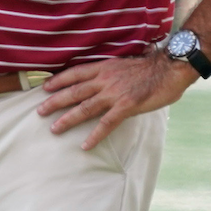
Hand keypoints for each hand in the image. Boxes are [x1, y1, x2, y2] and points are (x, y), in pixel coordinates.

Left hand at [37, 50, 196, 150]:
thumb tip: (101, 81)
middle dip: (55, 101)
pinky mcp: (127, 105)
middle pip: (74, 91)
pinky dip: (94, 135)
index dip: (59, 80)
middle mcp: (106, 79)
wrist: (170, 69)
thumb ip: (110, 74)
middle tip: (39, 111)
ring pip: (85, 107)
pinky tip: (85, 145)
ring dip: (68, 119)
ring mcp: (115, 93)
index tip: (45, 87)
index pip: (75, 73)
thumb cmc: (151, 68)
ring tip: (54, 129)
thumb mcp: (124, 65)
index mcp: (105, 67)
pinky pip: (106, 123)